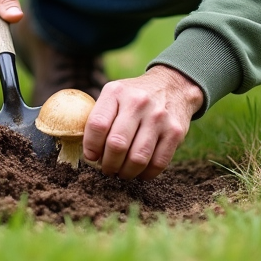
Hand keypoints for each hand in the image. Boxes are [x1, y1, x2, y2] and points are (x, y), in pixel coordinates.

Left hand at [82, 65, 204, 179]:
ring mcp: (159, 117)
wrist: (173, 85)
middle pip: (117, 145)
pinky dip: (146, 174)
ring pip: (137, 159)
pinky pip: (158, 163)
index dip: (90, 147)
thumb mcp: (114, 95)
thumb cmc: (134, 97)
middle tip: (107, 169)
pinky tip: (140, 172)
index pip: (97, 125)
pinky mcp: (175, 132)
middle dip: (108, 165)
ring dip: (126, 173)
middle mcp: (138, 102)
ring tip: (122, 172)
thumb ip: (100, 117)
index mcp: (116, 92)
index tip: (91, 157)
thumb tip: (86, 152)